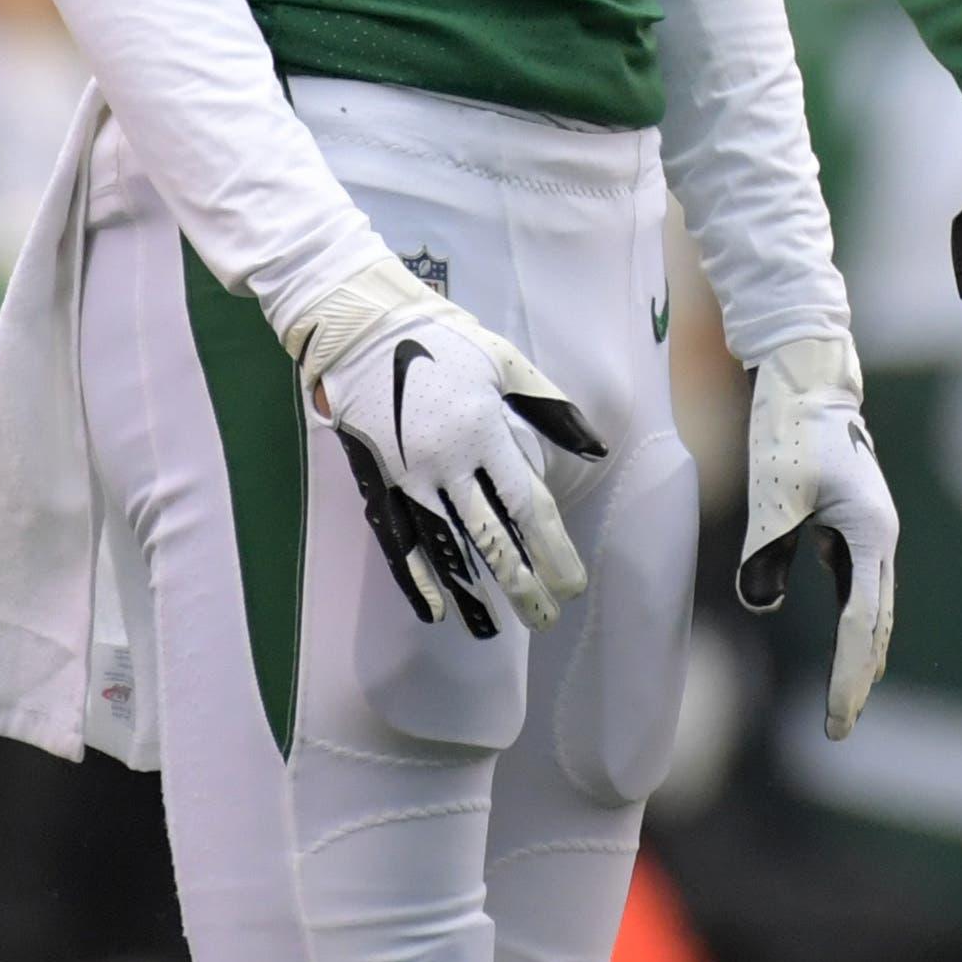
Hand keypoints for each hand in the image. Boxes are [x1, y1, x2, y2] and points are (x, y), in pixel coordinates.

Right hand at [288, 253, 607, 635]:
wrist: (363, 331)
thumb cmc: (445, 342)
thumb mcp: (507, 364)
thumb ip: (552, 410)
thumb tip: (597, 448)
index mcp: (484, 433)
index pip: (528, 506)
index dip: (553, 550)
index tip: (572, 585)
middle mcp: (447, 463)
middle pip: (491, 536)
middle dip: (522, 583)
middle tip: (545, 619)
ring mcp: (409, 476)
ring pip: (446, 547)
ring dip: (472, 592)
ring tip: (494, 630)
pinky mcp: (379, 483)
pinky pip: (398, 540)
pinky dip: (416, 578)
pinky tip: (434, 610)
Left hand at [737, 335, 898, 739]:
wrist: (808, 378)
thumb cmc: (790, 430)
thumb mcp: (773, 494)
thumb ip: (766, 551)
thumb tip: (760, 602)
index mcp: (870, 534)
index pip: (861, 623)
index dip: (847, 676)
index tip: (836, 721)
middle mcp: (880, 537)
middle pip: (876, 624)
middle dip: (859, 677)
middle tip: (840, 728)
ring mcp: (872, 531)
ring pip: (874, 609)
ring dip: (862, 656)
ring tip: (849, 702)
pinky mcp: (856, 524)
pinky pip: (860, 588)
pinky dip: (857, 625)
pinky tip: (850, 645)